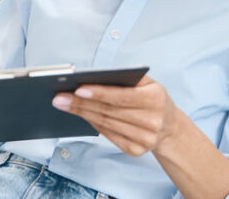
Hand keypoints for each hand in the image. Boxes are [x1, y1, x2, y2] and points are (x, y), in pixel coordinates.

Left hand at [51, 75, 181, 156]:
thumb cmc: (151, 97)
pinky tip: (80, 115)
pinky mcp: (137, 150)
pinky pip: (109, 136)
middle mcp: (153, 121)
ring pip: (106, 124)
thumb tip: (91, 77)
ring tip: (63, 104)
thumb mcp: (147, 82)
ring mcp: (145, 139)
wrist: (169, 126)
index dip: (99, 93)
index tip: (78, 89)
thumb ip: (125, 77)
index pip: (122, 96)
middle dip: (81, 104)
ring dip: (82, 114)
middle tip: (59, 97)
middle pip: (109, 112)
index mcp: (156, 99)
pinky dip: (93, 125)